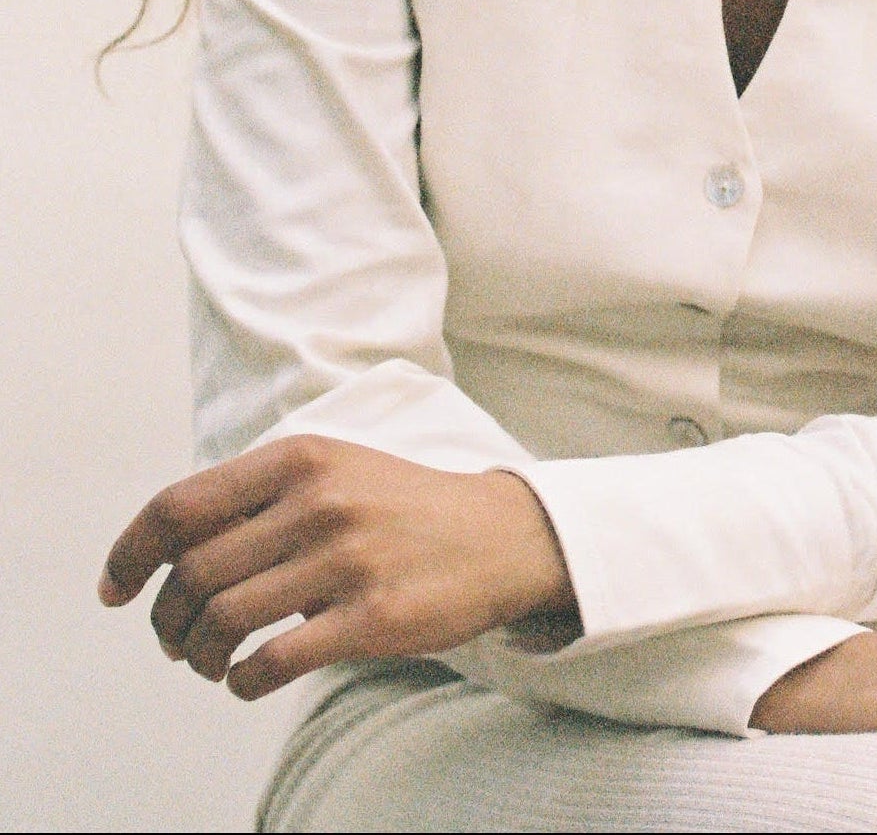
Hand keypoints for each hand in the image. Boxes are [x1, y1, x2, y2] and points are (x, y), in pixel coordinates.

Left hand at [97, 436, 576, 699]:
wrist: (498, 535)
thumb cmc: (397, 508)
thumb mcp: (330, 471)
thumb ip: (256, 498)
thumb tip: (166, 554)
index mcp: (298, 457)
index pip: (179, 507)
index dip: (129, 553)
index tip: (113, 590)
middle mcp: (317, 501)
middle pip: (193, 573)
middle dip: (167, 620)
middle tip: (176, 643)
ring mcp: (347, 559)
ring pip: (223, 620)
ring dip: (200, 656)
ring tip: (212, 663)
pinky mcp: (374, 618)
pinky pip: (272, 663)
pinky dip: (241, 682)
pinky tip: (247, 680)